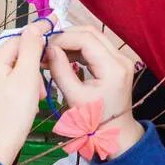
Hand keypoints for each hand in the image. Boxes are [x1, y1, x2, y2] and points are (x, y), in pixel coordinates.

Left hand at [0, 20, 48, 164]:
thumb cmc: (13, 113)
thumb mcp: (27, 77)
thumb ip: (31, 48)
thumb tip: (34, 26)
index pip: (19, 39)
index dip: (38, 34)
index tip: (55, 22)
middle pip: (14, 57)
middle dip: (32, 68)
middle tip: (43, 89)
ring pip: (8, 72)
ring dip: (25, 81)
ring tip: (34, 100)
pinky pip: (0, 84)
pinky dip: (14, 89)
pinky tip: (21, 104)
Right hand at [44, 27, 142, 157]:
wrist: (115, 132)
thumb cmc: (93, 119)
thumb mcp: (73, 97)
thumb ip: (60, 70)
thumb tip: (49, 49)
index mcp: (112, 68)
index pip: (85, 39)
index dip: (62, 38)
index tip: (44, 47)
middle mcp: (120, 58)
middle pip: (91, 32)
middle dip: (66, 36)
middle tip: (46, 47)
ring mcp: (120, 58)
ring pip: (93, 37)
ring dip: (71, 41)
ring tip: (52, 52)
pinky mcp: (117, 61)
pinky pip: (95, 46)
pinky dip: (78, 48)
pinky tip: (63, 56)